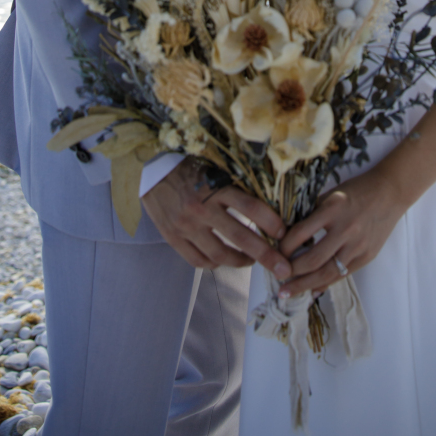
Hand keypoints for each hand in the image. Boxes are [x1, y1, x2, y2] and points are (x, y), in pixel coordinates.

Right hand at [142, 157, 291, 278]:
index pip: (250, 208)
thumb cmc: (189, 168)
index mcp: (214, 186)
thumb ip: (234, 187)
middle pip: (241, 236)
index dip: (270, 222)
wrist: (151, 172)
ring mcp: (186, 226)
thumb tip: (267, 207)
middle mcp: (201, 208)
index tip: (284, 233)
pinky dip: (214, 264)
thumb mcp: (214, 170)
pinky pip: (198, 260)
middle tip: (283, 268)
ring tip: (252, 262)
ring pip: (220, 254)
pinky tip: (223, 260)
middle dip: (266, 255)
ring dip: (242, 261)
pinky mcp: (173, 238)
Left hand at [277, 164, 404, 297]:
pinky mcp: (366, 256)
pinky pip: (342, 275)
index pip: (301, 233)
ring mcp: (358, 245)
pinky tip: (311, 290)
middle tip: (277, 278)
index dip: (284, 246)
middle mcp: (346, 229)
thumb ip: (312, 212)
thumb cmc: (356, 190)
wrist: (390, 193)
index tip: (273, 252)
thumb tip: (287, 232)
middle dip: (292, 272)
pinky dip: (325, 284)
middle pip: (313, 259)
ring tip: (288, 293)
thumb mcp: (330, 194)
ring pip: (327, 273)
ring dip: (305, 285)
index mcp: (333, 208)